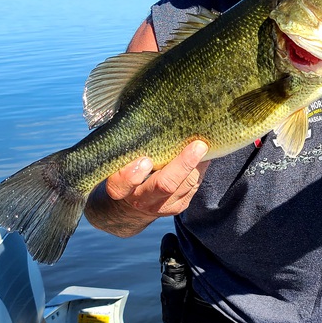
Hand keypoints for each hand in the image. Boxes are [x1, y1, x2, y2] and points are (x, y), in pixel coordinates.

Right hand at [85, 140, 209, 236]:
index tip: (145, 160)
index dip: (132, 175)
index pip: (119, 186)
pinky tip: (204, 154)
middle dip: (183, 164)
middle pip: (164, 186)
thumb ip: (126, 148)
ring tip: (204, 144)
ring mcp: (162, 206)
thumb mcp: (117, 162)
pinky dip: (200, 168)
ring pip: (185, 186)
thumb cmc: (124, 170)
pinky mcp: (178, 206)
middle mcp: (141, 200)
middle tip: (198, 145)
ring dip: (197, 164)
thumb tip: (144, 116)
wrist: (131, 204)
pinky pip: (194, 186)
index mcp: (119, 189)